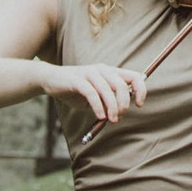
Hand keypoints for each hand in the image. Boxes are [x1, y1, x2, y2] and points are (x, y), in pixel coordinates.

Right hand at [32, 59, 147, 124]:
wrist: (51, 81)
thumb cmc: (76, 90)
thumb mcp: (96, 96)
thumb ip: (108, 101)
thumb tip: (121, 113)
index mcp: (110, 72)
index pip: (134, 76)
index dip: (140, 90)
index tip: (139, 104)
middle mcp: (102, 70)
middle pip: (121, 85)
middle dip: (123, 104)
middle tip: (119, 117)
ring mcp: (90, 73)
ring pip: (107, 90)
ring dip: (112, 108)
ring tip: (111, 120)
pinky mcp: (77, 79)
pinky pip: (92, 93)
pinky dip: (98, 106)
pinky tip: (100, 116)